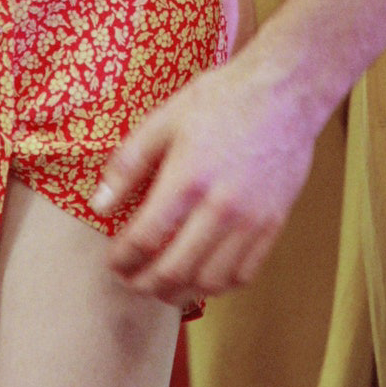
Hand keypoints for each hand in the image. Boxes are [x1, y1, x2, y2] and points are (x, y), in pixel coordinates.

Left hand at [95, 47, 317, 302]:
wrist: (286, 93)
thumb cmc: (223, 100)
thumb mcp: (165, 119)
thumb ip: (128, 164)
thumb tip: (100, 206)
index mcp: (188, 179)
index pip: (144, 239)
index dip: (122, 259)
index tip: (113, 260)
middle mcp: (221, 207)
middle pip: (174, 270)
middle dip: (143, 284)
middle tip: (131, 280)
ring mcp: (251, 221)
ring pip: (210, 282)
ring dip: (179, 293)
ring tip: (162, 286)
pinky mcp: (274, 225)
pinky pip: (244, 274)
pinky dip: (218, 286)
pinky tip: (202, 277)